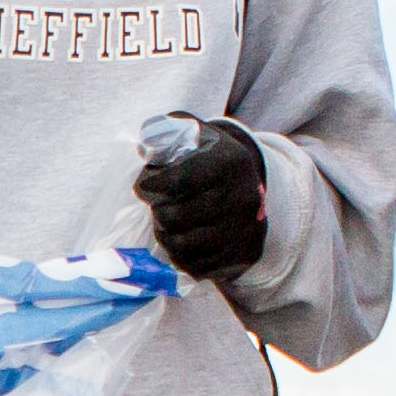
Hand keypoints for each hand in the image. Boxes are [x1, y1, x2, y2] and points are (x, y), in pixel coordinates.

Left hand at [139, 117, 267, 286]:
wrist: (252, 185)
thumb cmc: (212, 158)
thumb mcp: (197, 133)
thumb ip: (169, 130)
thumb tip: (143, 148)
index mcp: (229, 162)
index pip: (178, 180)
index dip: (151, 185)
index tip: (143, 187)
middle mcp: (242, 197)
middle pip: (176, 216)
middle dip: (158, 213)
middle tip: (157, 208)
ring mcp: (244, 229)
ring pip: (182, 244)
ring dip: (165, 236)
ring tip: (165, 226)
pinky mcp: (242, 255)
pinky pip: (197, 266)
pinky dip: (180, 258)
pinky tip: (180, 244)